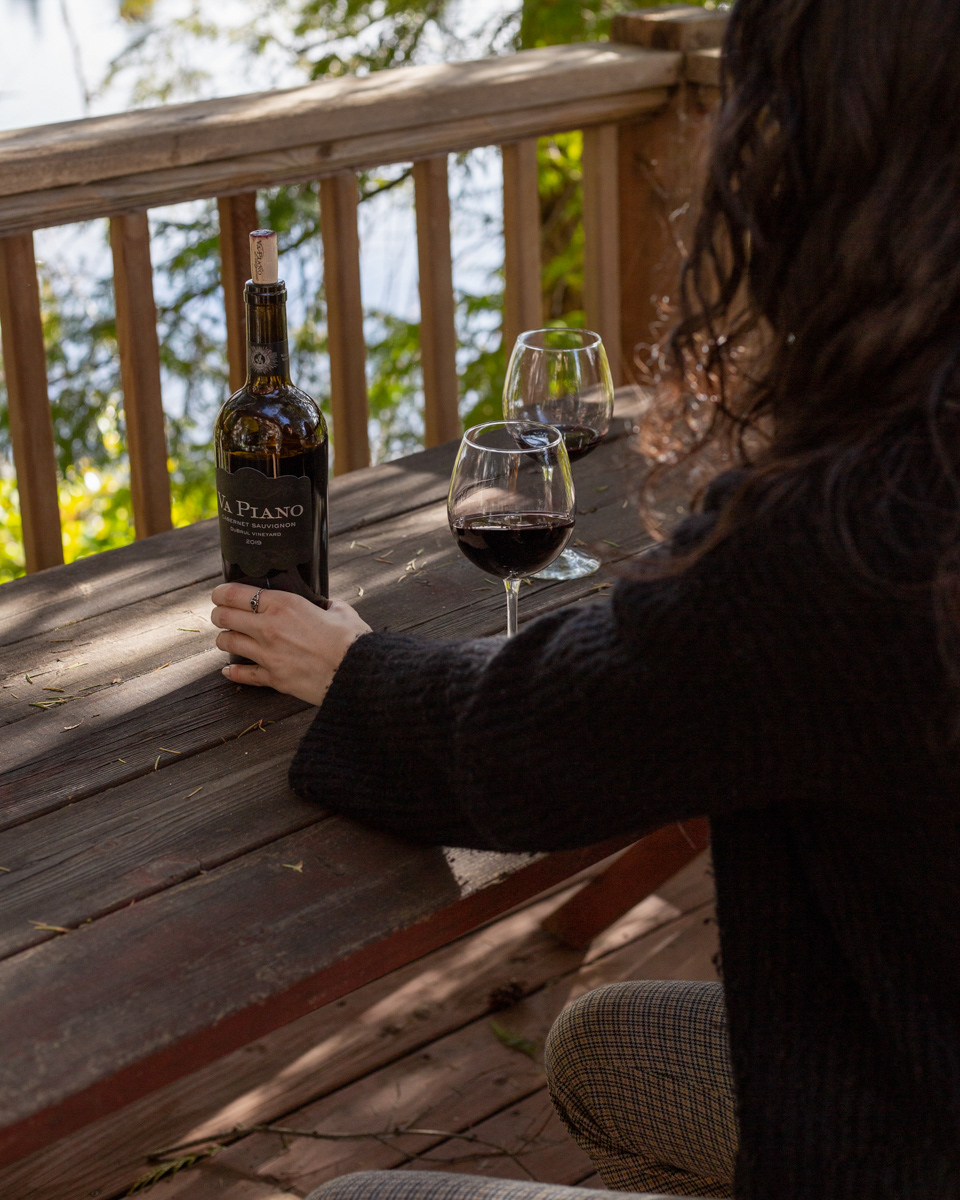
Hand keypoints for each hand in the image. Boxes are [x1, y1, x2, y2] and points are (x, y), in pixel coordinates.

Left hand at [210, 584, 371, 705]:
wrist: (358, 672)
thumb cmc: (352, 640)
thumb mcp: (341, 611)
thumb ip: (327, 605)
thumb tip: (327, 606)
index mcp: (284, 604)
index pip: (236, 593)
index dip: (222, 592)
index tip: (220, 594)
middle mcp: (269, 627)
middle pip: (224, 616)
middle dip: (219, 614)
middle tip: (222, 615)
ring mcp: (268, 654)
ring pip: (227, 643)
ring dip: (225, 639)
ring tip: (229, 638)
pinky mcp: (273, 678)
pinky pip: (242, 674)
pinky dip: (232, 672)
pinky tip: (228, 669)